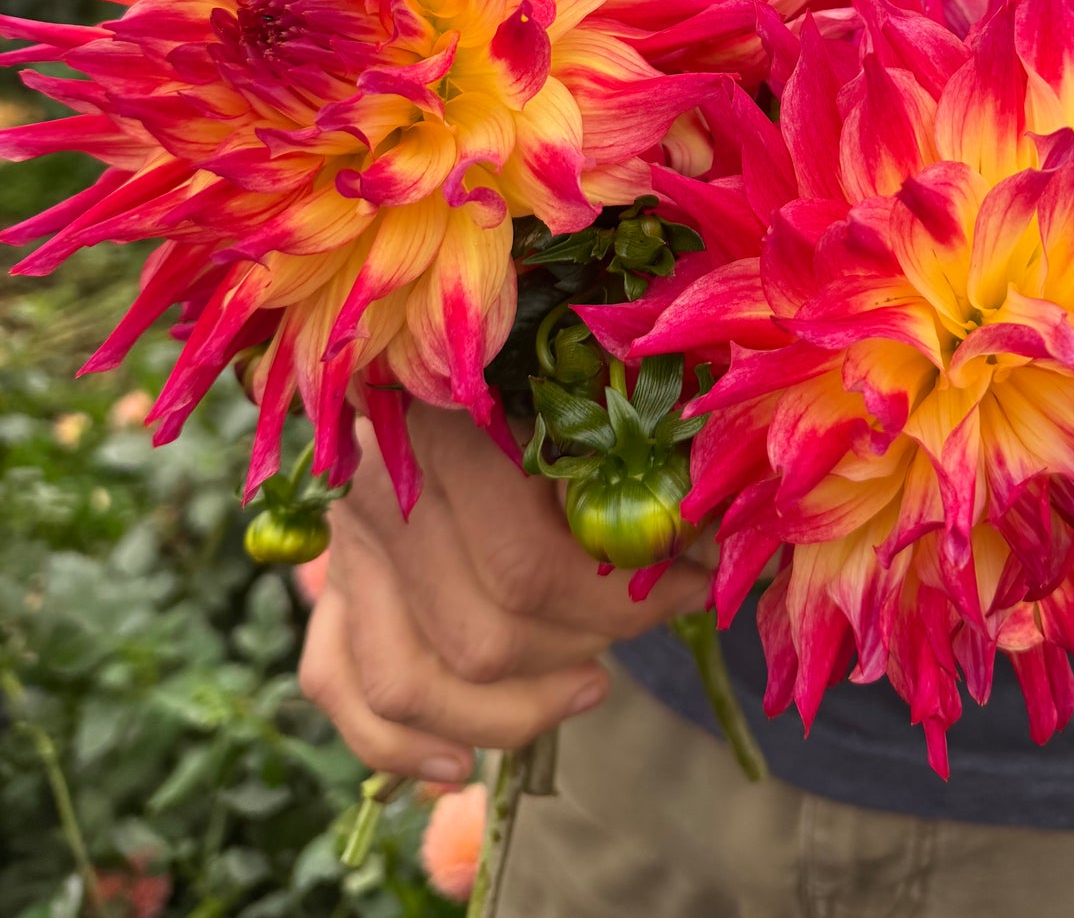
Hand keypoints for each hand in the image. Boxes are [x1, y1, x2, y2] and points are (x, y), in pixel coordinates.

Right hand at [298, 404, 710, 781]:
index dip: (625, 598)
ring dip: (510, 712)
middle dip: (587, 647)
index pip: (529, 566)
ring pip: (407, 683)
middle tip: (650, 619)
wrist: (417, 349)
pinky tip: (461, 767)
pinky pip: (341, 691)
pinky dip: (395, 747)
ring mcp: (344, 547)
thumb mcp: (576, 390)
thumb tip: (701, 535)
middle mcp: (379, 492)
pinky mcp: (328, 588)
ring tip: (591, 686)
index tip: (690, 581)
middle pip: (480, 637)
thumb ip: (624, 455)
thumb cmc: (532, 370)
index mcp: (441, 429)